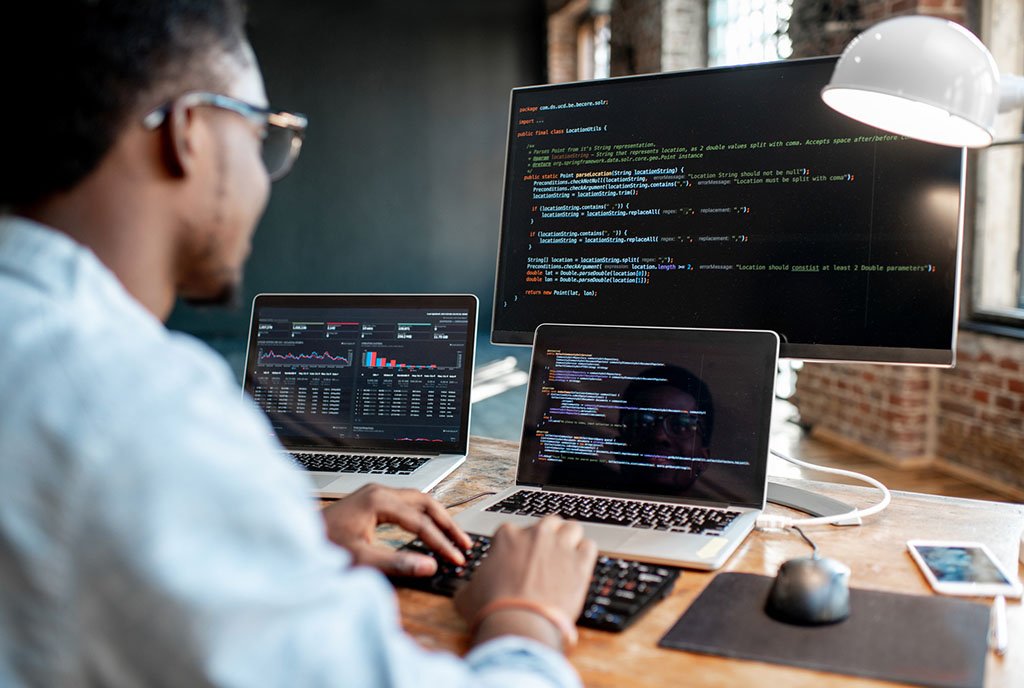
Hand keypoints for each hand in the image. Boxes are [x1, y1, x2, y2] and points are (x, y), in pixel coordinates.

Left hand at [321, 484, 472, 576]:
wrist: (296, 538)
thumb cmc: (322, 546)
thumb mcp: (361, 559)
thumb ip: (397, 563)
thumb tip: (429, 566)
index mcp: (378, 501)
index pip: (421, 522)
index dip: (441, 542)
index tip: (456, 558)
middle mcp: (379, 491)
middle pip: (426, 503)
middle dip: (447, 524)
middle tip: (464, 544)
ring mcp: (374, 494)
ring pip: (418, 500)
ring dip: (437, 518)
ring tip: (454, 537)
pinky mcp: (371, 501)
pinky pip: (406, 504)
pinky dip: (423, 516)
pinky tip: (429, 529)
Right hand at [454, 516, 596, 648]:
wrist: (518, 625)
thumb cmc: (492, 610)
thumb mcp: (467, 594)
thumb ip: (470, 584)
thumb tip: (468, 589)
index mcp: (507, 536)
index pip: (516, 530)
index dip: (519, 546)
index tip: (520, 560)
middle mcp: (535, 534)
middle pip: (548, 523)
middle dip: (548, 537)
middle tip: (546, 557)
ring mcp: (560, 545)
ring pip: (572, 528)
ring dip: (570, 540)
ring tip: (566, 557)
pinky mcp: (580, 562)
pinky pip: (589, 546)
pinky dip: (585, 555)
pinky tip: (580, 567)